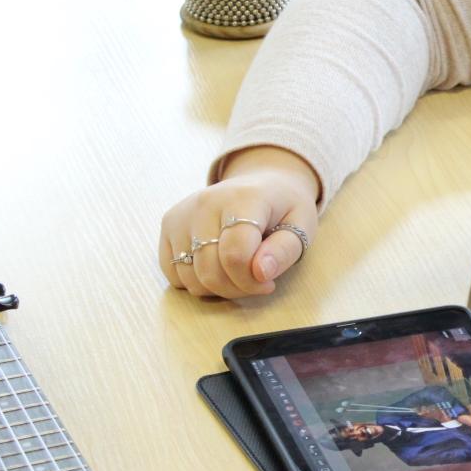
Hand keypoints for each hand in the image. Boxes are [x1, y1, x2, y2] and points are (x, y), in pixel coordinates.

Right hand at [158, 146, 320, 297]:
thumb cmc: (283, 208)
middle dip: (236, 289)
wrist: (262, 181)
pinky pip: (173, 273)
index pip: (235, 255)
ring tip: (238, 273)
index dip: (251, 281)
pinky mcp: (168, 224)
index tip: (268, 283)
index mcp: (242, 199)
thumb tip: (261, 273)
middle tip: (256, 282)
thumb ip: (284, 251)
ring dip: (216, 288)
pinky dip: (195, 281)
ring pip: (190, 277)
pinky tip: (217, 267)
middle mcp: (204, 203)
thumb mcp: (302, 225)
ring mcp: (182, 214)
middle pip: (209, 271)